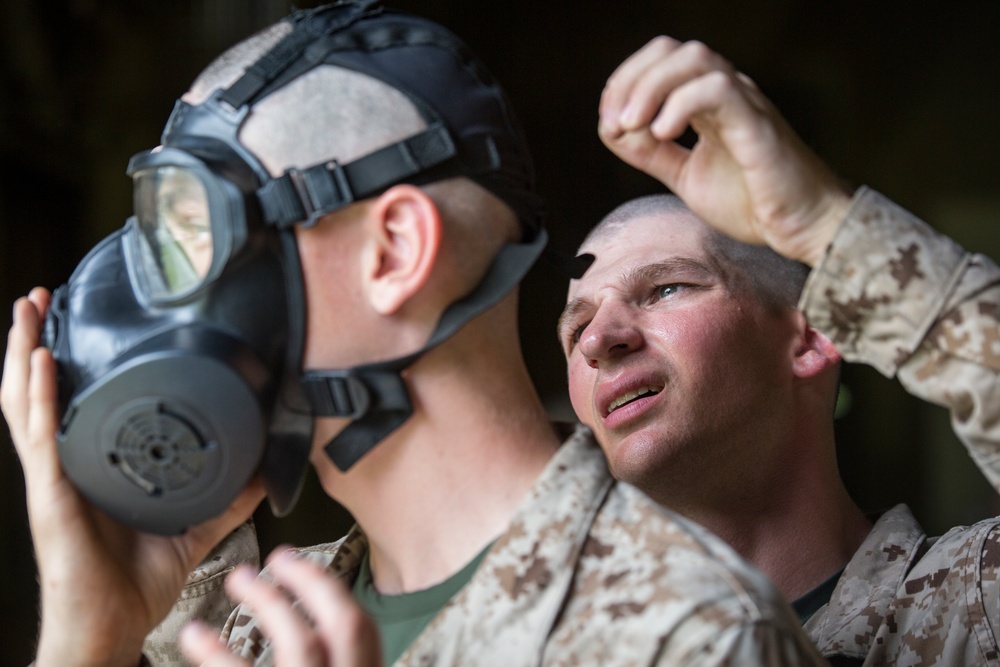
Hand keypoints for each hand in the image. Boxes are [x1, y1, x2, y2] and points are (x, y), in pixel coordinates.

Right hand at [1, 287, 264, 666]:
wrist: (111, 628)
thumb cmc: (134, 585)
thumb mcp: (193, 529)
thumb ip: (228, 498)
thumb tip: (265, 470)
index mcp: (95, 469)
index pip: (78, 405)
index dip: (71, 364)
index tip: (80, 324)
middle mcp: (68, 467)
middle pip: (41, 392)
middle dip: (37, 342)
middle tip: (42, 298)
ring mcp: (54, 479)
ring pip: (27, 404)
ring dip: (24, 353)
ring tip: (29, 311)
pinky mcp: (50, 496)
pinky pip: (41, 438)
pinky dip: (38, 396)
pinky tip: (38, 362)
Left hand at [179, 549, 381, 666]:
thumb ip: (327, 654)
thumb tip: (312, 625)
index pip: (363, 629)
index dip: (332, 589)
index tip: (301, 562)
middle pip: (347, 624)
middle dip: (313, 581)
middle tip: (279, 556)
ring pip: (302, 646)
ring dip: (269, 603)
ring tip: (239, 579)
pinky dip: (216, 653)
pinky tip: (195, 636)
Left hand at [599, 36, 852, 265]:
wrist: (803, 228)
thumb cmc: (754, 203)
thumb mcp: (686, 177)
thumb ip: (652, 154)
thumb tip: (614, 131)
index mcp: (708, 102)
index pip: (661, 62)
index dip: (625, 83)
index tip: (608, 122)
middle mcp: (727, 93)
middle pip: (672, 50)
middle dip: (631, 79)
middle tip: (615, 121)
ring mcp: (745, 103)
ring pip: (695, 59)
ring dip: (651, 87)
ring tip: (632, 124)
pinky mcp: (758, 123)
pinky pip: (718, 90)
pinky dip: (681, 105)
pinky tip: (663, 133)